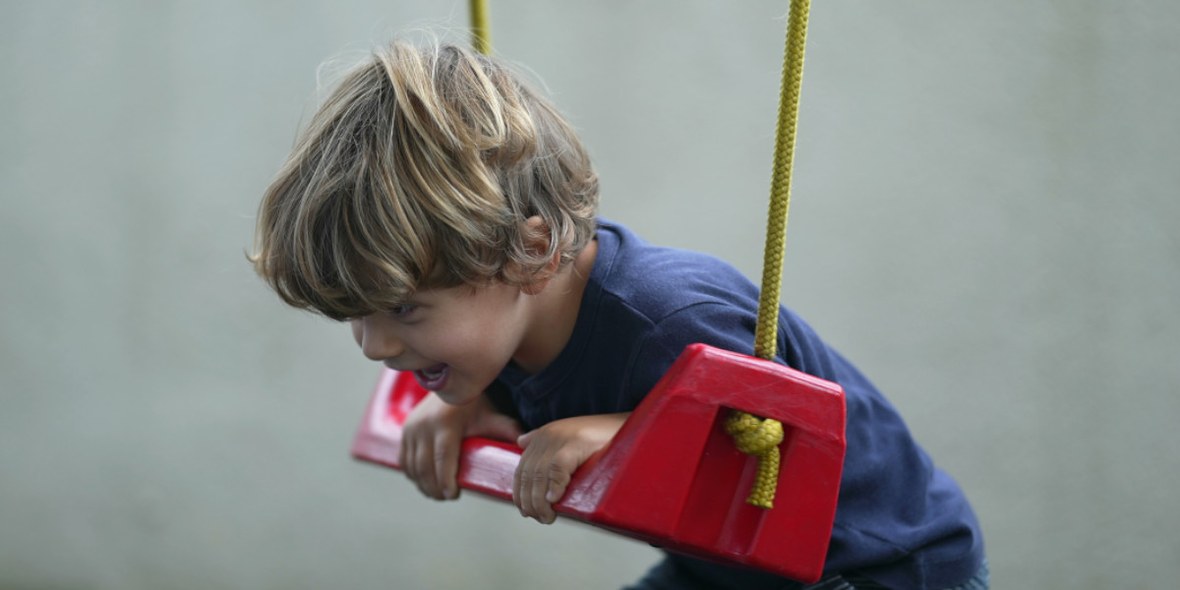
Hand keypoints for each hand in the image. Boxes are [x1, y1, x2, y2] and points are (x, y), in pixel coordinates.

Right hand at [400, 392, 521, 500]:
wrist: (450, 381)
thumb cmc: (476, 403)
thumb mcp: (492, 414)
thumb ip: (507, 429)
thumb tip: (525, 446)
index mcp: (446, 423)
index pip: (442, 458)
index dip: (445, 480)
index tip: (453, 495)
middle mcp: (424, 425)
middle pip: (424, 467)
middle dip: (434, 488)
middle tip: (447, 498)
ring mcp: (411, 428)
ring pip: (412, 466)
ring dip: (423, 484)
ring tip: (437, 494)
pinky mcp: (404, 430)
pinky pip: (403, 460)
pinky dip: (412, 475)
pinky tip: (424, 483)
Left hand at [513, 413, 628, 523]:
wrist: (634, 427)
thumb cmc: (605, 438)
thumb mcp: (570, 437)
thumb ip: (546, 441)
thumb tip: (520, 441)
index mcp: (545, 435)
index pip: (522, 469)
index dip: (521, 493)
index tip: (527, 511)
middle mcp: (549, 434)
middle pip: (529, 475)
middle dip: (530, 502)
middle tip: (541, 518)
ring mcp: (562, 437)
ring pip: (540, 475)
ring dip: (540, 501)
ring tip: (548, 517)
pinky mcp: (577, 442)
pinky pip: (557, 468)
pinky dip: (554, 486)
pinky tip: (555, 501)